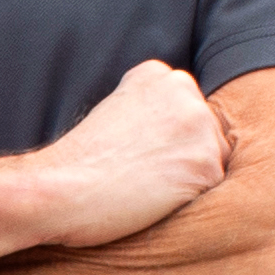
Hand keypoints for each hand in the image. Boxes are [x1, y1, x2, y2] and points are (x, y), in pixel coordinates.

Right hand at [21, 60, 229, 247]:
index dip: (166, 139)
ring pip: (215, 160)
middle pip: (209, 133)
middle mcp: (184, 90)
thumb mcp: (114, 111)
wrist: (58, 187)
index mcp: (159, 74)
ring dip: (189, 179)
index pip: (189, 110)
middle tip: (138, 170)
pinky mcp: (206, 165)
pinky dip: (189, 200)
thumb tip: (179, 133)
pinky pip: (215, 190)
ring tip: (144, 185)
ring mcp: (198, 126)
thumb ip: (152, 108)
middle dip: (185, 156)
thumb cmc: (78, 163)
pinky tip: (155, 199)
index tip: (134, 150)